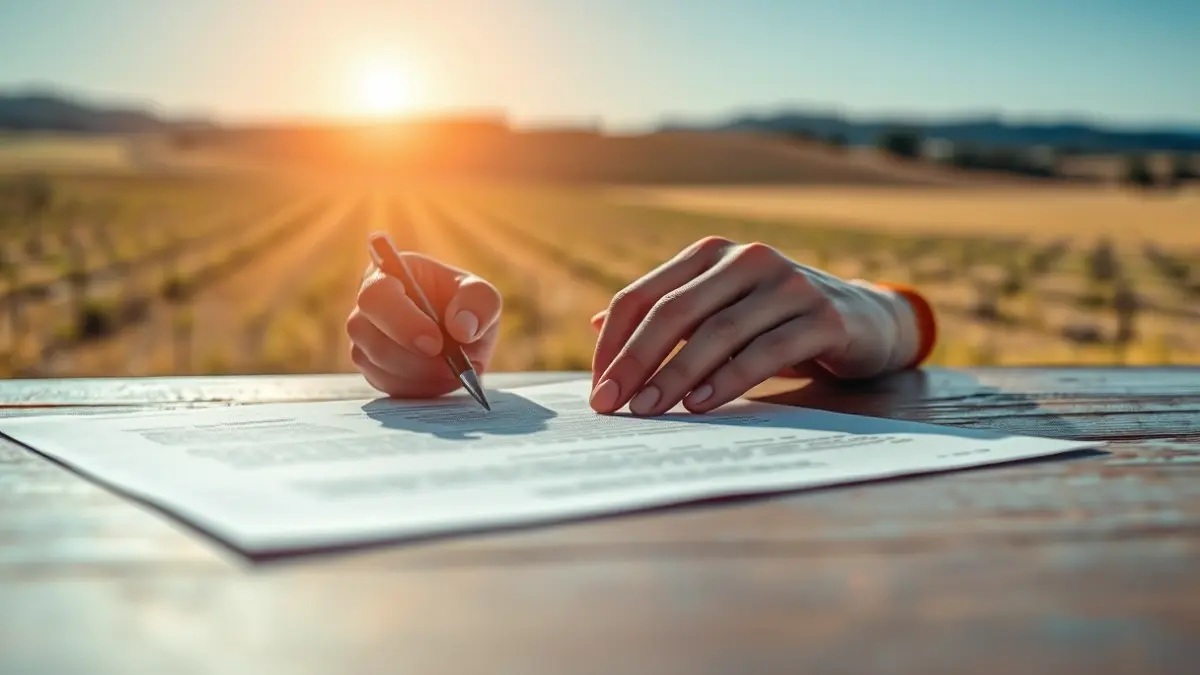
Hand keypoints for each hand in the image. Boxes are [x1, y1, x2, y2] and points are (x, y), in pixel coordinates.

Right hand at [346, 253, 501, 397]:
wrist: (462, 338)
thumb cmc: (465, 306)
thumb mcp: (482, 296)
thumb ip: (478, 304)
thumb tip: (461, 327)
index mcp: (388, 274)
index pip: (376, 294)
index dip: (401, 321)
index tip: (435, 343)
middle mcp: (367, 306)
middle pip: (361, 329)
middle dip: (407, 354)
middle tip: (448, 365)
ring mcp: (365, 339)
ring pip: (373, 361)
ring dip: (416, 374)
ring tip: (452, 372)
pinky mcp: (372, 368)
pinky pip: (383, 383)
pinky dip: (416, 388)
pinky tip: (441, 380)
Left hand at [588, 236, 918, 415]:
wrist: (865, 321)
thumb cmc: (775, 322)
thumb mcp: (718, 311)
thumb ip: (666, 315)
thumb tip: (597, 327)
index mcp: (711, 255)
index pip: (643, 295)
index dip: (614, 343)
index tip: (598, 388)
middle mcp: (747, 259)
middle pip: (674, 311)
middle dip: (636, 361)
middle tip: (611, 404)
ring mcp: (788, 284)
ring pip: (718, 331)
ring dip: (677, 374)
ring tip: (649, 409)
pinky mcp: (823, 317)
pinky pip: (766, 350)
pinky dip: (730, 379)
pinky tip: (702, 404)